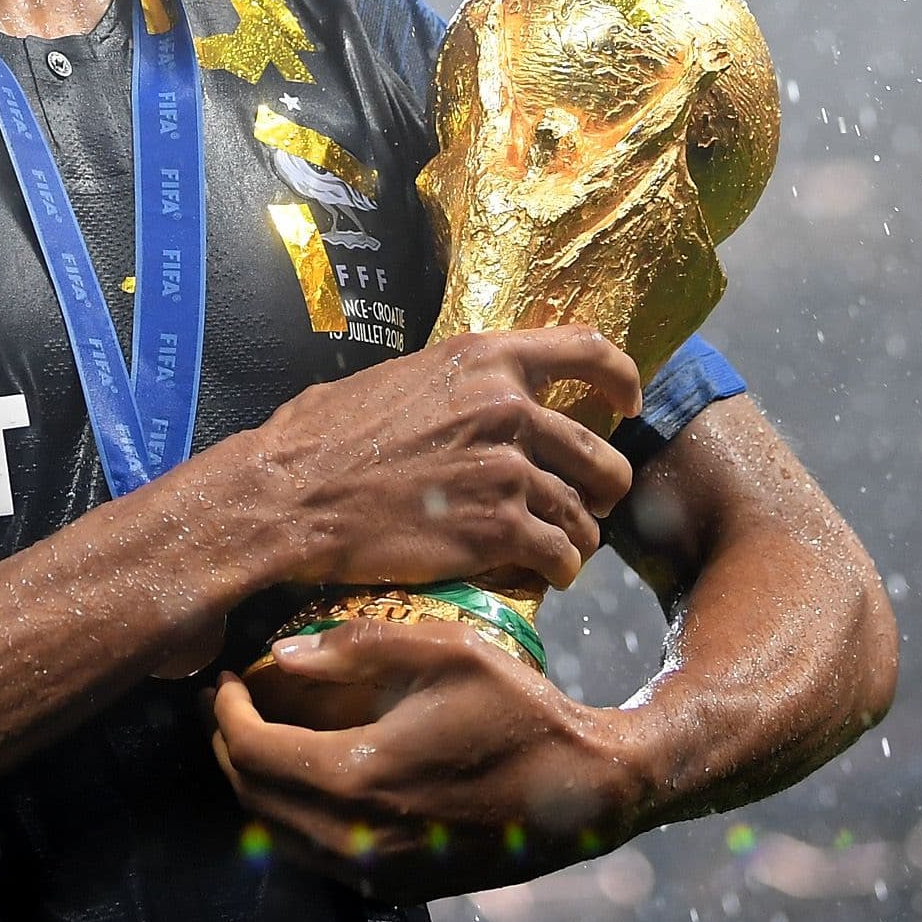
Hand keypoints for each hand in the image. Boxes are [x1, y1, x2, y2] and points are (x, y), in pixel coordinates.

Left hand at [208, 619, 644, 904]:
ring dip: (256, 785)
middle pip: (252, 798)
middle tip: (232, 705)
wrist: (584, 792)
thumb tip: (283, 654)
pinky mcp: (394, 887)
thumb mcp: (446, 652)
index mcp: (359, 776)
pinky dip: (292, 818)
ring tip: (261, 736)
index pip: (251, 751)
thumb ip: (358, 647)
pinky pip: (314, 858)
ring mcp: (374, 872)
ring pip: (276, 836)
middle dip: (229, 746)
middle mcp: (356, 837)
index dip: (226, 712)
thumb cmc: (518, 711)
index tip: (227, 680)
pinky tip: (307, 778)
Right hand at [243, 326, 641, 591]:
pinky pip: (560, 553)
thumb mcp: (400, 378)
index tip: (628, 403)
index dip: (623, 378)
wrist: (292, 496)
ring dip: (578, 535)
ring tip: (560, 548)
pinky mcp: (497, 529)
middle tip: (589, 504)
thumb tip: (477, 389)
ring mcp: (507, 470)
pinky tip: (545, 572)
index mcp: (485, 360)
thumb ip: (456, 384)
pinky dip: (559, 567)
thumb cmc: (326, 437)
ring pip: (583, 512)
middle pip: (599, 452)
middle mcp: (508, 407)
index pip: (590, 349)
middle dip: (603, 486)